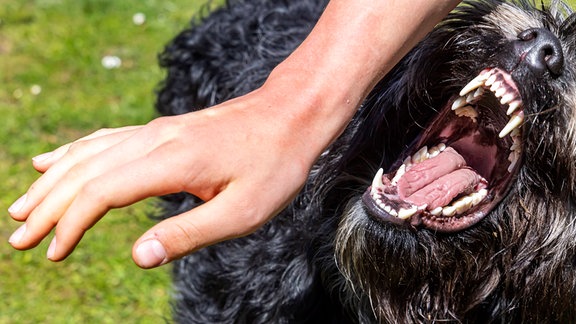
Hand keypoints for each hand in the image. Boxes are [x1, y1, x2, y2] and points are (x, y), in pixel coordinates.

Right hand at [8, 88, 318, 267]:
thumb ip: (188, 234)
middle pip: (85, 172)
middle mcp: (154, 140)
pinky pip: (106, 139)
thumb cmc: (274, 166)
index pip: (100, 193)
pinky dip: (74, 153)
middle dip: (47, 206)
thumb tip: (137, 257)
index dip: (69, 224)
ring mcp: (156, 131)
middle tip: (16, 237)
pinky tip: (55, 160)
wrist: (291, 115)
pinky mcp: (163, 130)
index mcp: (170, 163)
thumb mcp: (241, 212)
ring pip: (89, 153)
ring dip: (53, 181)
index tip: (52, 252)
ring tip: (21, 205)